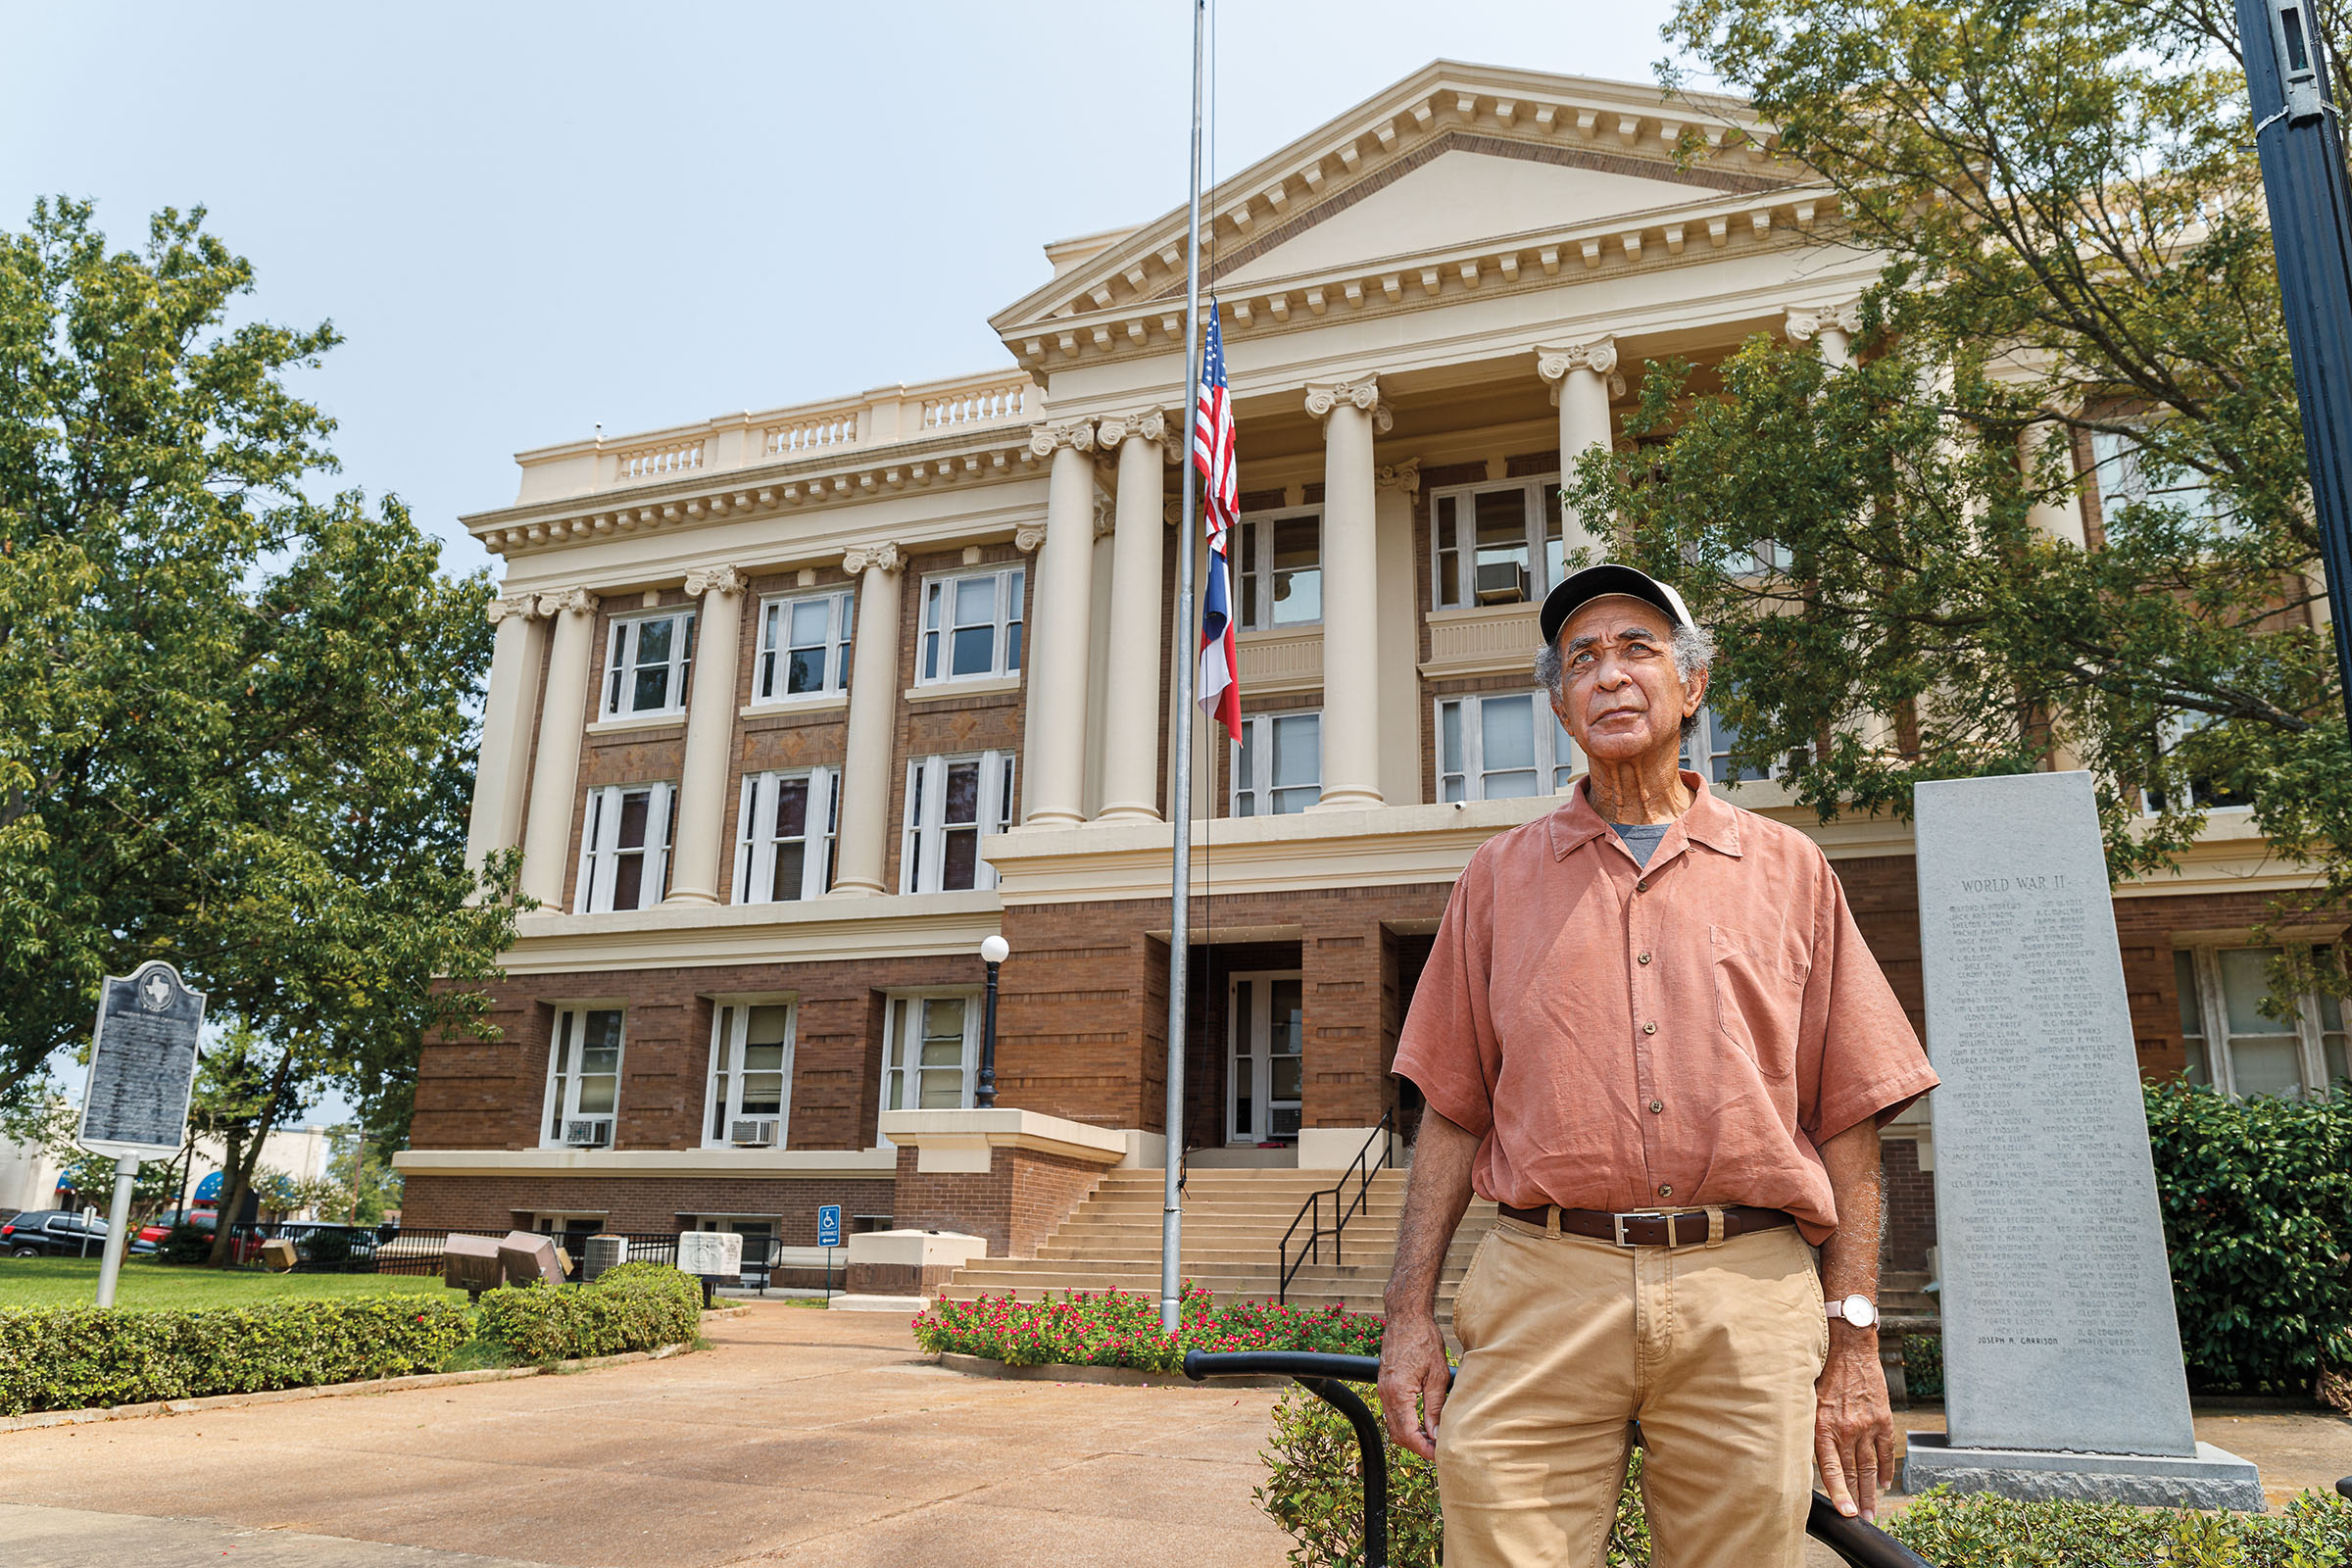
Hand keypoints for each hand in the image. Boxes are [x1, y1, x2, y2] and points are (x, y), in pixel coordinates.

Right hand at [1376, 1308, 1451, 1460]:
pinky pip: (1392, 1412)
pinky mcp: (1384, 1384)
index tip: (1440, 1454)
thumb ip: (1435, 1407)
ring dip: (1411, 1436)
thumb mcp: (1437, 1376)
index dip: (1424, 1449)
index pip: (1408, 1434)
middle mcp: (1385, 1393)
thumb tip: (1437, 1434)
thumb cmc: (1423, 1340)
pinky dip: (1405, 1423)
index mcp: (1398, 1393)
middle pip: (1397, 1434)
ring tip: (1433, 1438)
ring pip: (1393, 1424)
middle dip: (1417, 1446)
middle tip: (1438, 1450)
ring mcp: (1382, 1389)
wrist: (1406, 1316)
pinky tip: (1421, 1422)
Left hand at [1814, 1327, 1895, 1521]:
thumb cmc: (1822, 1373)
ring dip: (1872, 1492)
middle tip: (1862, 1519)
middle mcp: (1846, 1429)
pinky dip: (1886, 1469)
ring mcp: (1867, 1425)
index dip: (1840, 1494)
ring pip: (1871, 1467)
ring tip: (1873, 1511)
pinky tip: (1885, 1483)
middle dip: (1857, 1500)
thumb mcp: (1805, 1401)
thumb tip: (1802, 1455)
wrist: (1848, 1348)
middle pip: (1854, 1473)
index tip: (1847, 1514)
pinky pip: (1886, 1450)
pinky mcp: (1883, 1419)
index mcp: (1824, 1427)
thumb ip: (1808, 1429)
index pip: (1833, 1470)